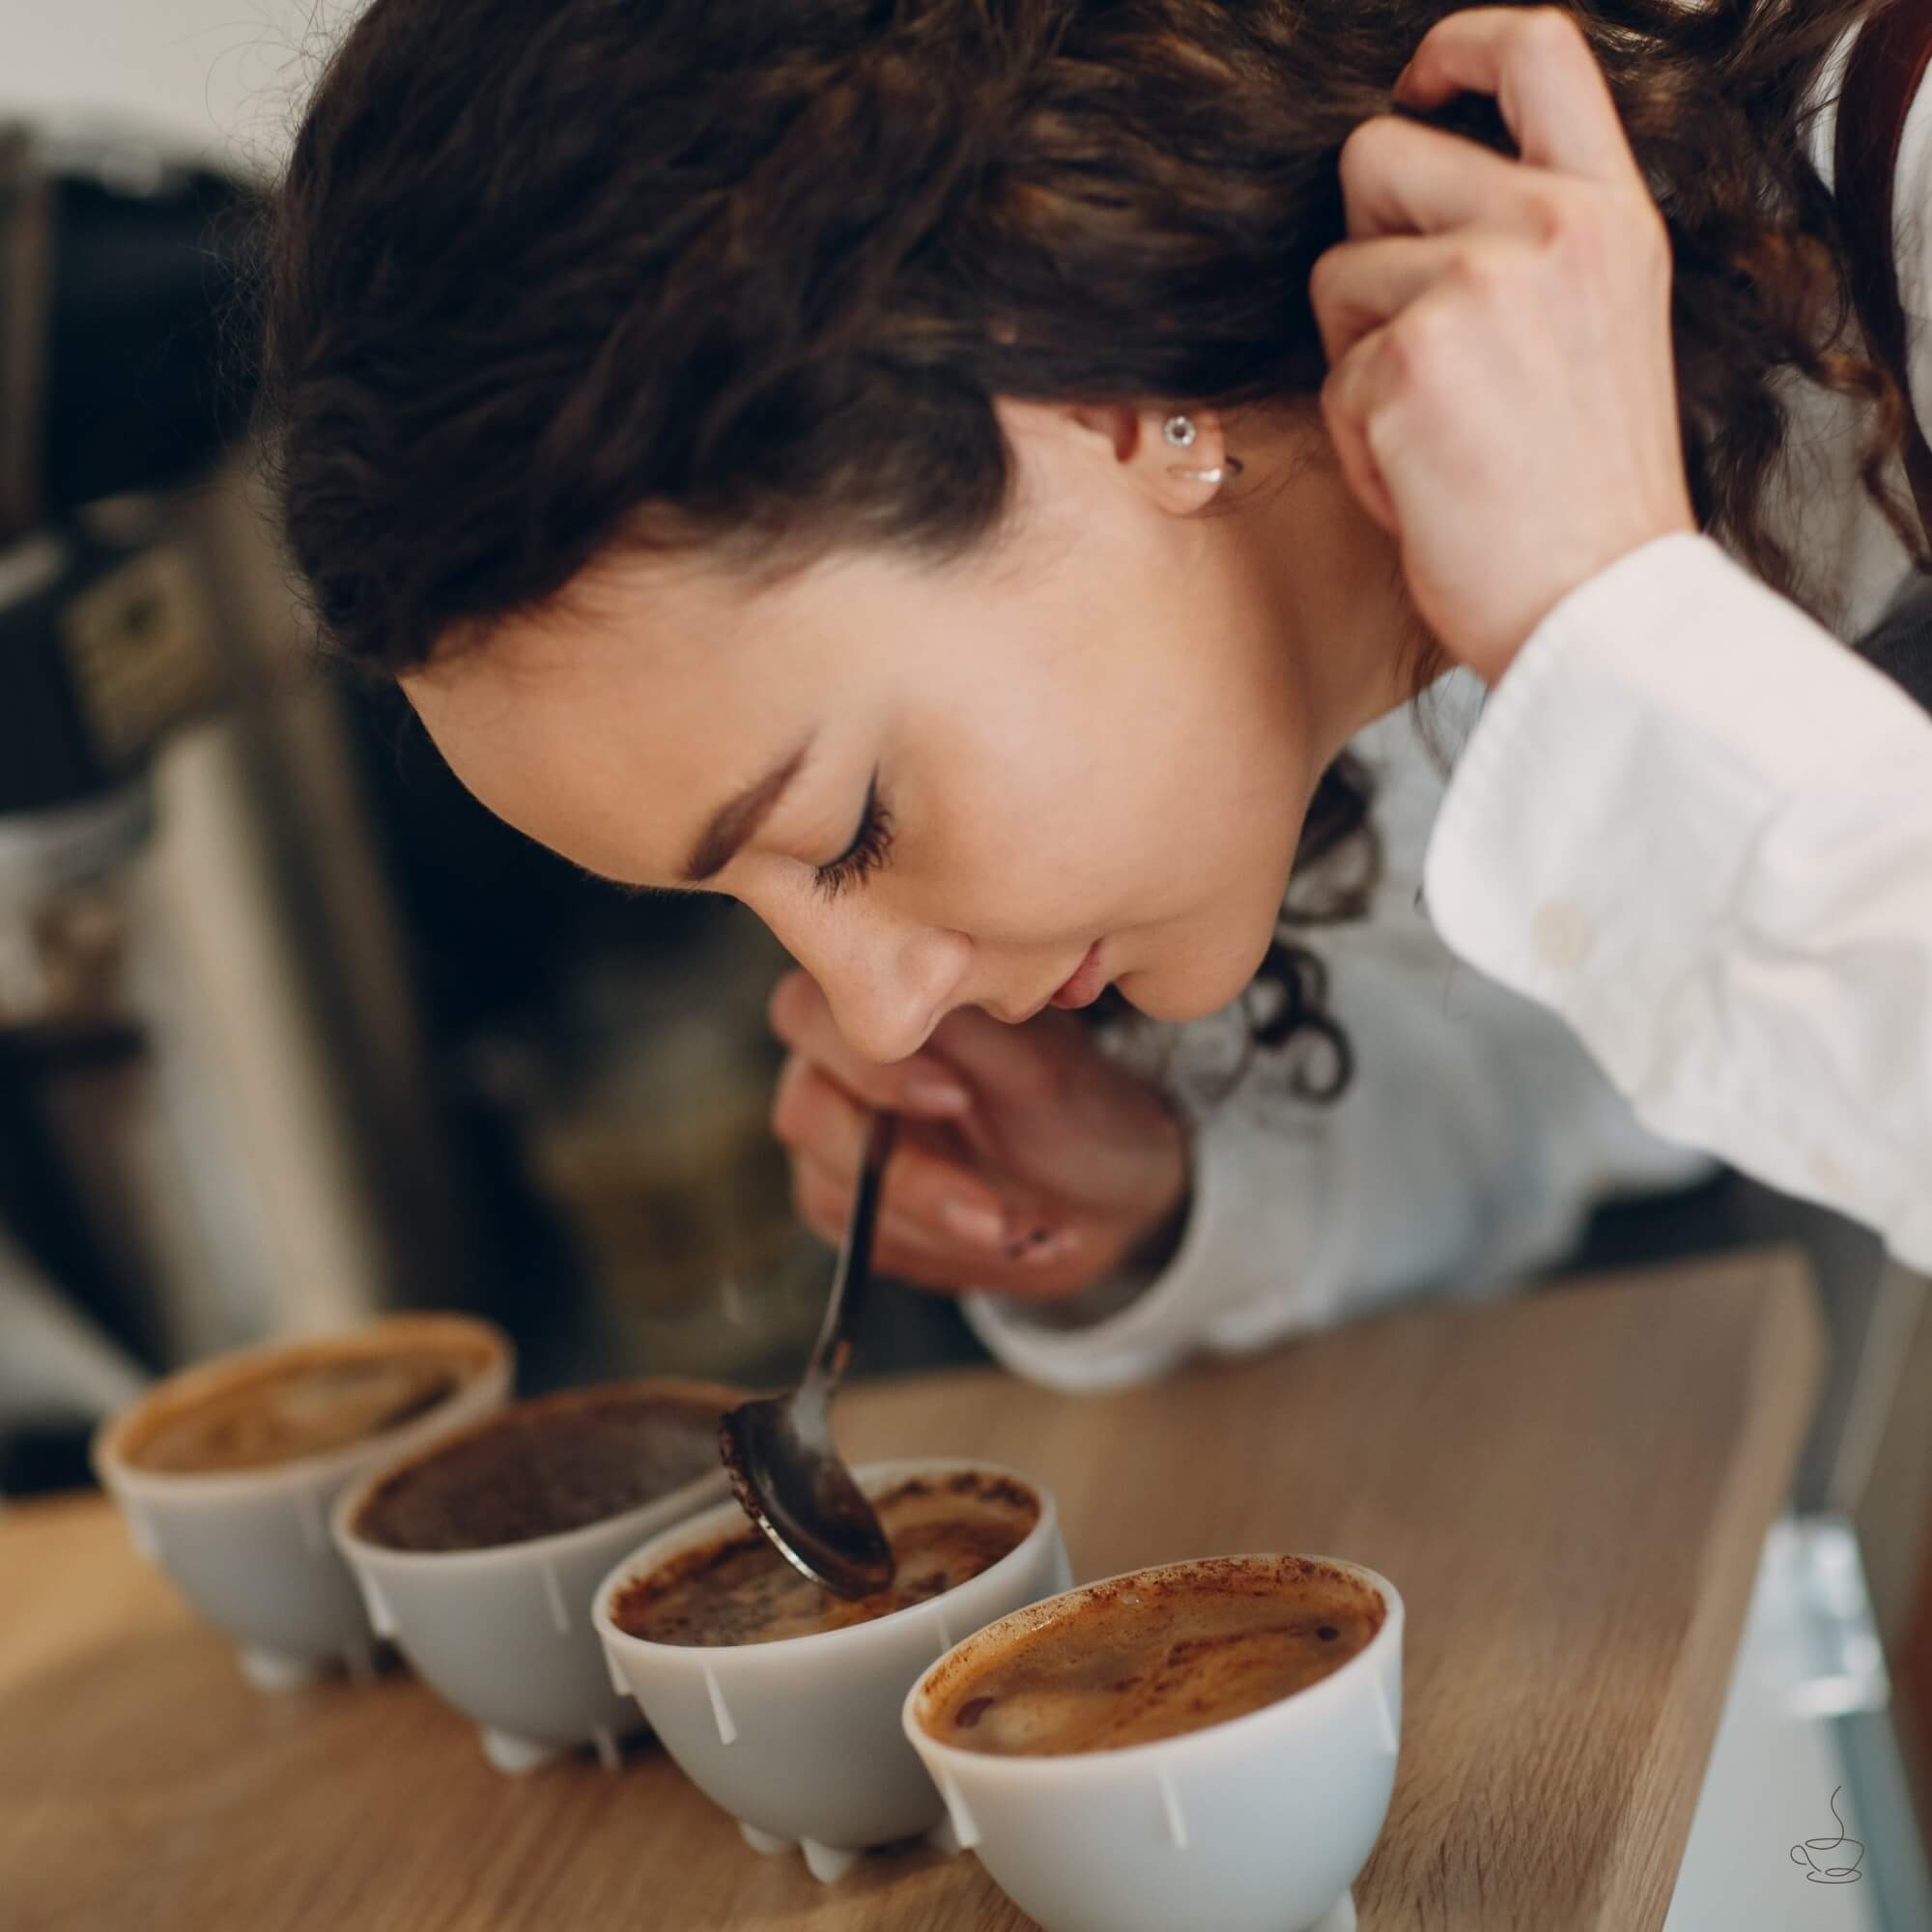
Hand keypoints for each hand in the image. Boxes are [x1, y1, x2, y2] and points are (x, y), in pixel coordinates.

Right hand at [767, 970, 1189, 1300]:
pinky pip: (862, 1241)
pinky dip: (940, 1250)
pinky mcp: (852, 1208)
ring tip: (1021, 1229)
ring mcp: (838, 1143)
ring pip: (829, 1189)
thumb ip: (969, 1031)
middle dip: (905, 1174)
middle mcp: (838, 1068)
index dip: (870, 1064)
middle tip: (989, 1209)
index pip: (808, 1012)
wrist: (1110, 1188)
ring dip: (933, 1221)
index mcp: (878, 1006)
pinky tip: (1008, 1242)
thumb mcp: (1043, 1070)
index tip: (956, 1099)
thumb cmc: (1081, 1106)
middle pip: (804, 1111)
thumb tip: (916, 994)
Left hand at [1310, 6, 1695, 682]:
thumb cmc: (1584, 496)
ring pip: (1335, 275)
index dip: (1454, 49)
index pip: (1535, 49)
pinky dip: (1355, 441)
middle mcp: (1551, 227)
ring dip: (1358, 358)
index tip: (1415, 87)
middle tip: (1420, 347)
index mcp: (1610, 216)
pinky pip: (1329, 378)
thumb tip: (1416, 202)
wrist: (1596, 606)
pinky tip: (1422, 483)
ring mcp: (1477, 286)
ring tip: (1435, 433)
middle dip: (1366, 246)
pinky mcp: (1407, 362)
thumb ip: (1533, 243)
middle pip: (1374, 157)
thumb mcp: (1600, 329)